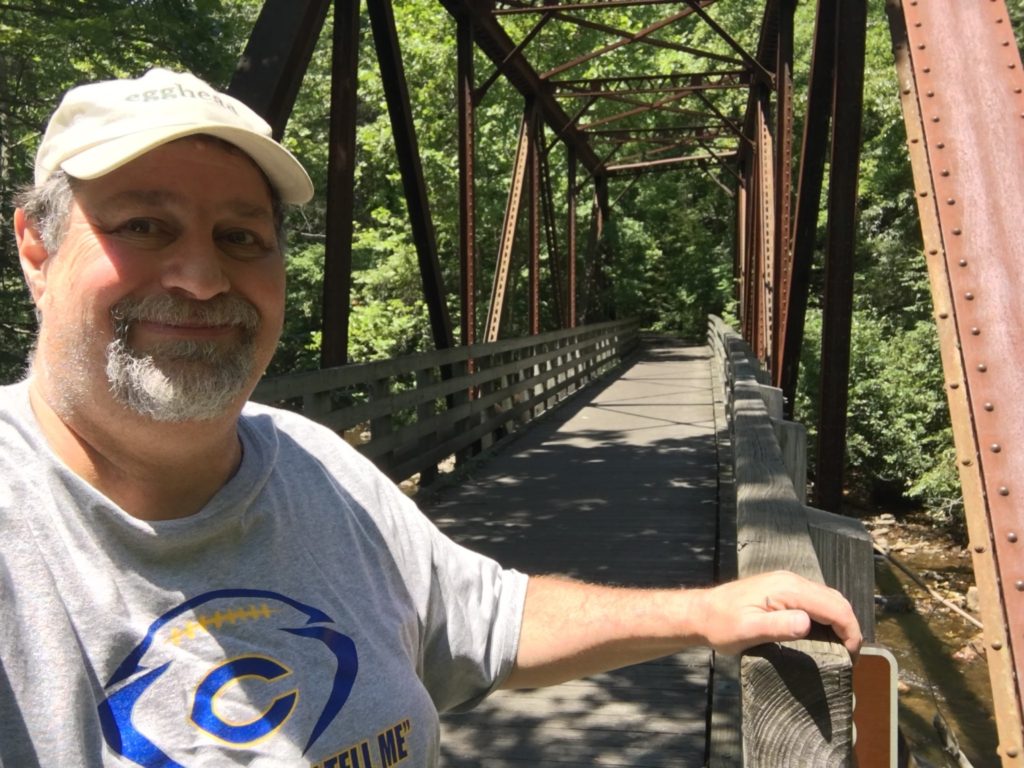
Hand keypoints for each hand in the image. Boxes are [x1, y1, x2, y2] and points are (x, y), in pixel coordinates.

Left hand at [695, 570, 862, 657]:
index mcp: (788, 589)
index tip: (851, 657)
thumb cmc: (721, 625)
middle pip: (836, 600)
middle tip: (850, 656)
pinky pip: (816, 599)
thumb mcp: (747, 631)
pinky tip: (825, 635)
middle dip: (850, 627)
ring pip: (829, 598)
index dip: (850, 631)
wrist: (701, 613)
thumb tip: (807, 622)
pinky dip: (828, 616)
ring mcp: (788, 582)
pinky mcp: (783, 589)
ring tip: (842, 648)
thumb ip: (778, 626)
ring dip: (840, 621)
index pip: (834, 606)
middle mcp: (792, 580)